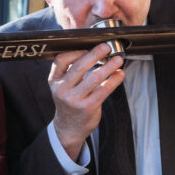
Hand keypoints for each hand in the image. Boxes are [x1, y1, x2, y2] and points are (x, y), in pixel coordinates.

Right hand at [48, 44, 124, 160]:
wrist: (69, 127)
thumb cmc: (70, 102)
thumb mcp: (62, 86)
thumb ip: (71, 72)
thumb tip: (93, 52)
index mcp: (54, 81)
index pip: (60, 60)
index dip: (75, 52)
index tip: (88, 48)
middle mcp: (61, 90)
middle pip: (79, 67)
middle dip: (95, 54)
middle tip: (106, 47)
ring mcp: (74, 99)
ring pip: (94, 77)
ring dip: (108, 66)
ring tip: (118, 60)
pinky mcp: (88, 107)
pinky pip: (104, 90)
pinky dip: (114, 80)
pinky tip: (120, 74)